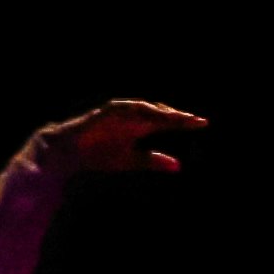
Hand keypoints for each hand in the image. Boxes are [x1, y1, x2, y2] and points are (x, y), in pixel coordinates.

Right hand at [40, 99, 206, 178]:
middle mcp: (132, 117)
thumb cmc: (100, 155)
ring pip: (142, 107)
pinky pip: (120, 107)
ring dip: (159, 110)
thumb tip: (179, 166)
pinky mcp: (103, 112)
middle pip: (159, 112)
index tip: (203, 124)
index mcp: (140, 126)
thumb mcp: (132, 161)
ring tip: (175, 117)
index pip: (167, 122)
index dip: (184, 122)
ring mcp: (118, 113)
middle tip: (194, 120)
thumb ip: (153, 161)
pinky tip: (147, 111)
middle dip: (176, 115)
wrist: (70, 154)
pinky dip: (134, 108)